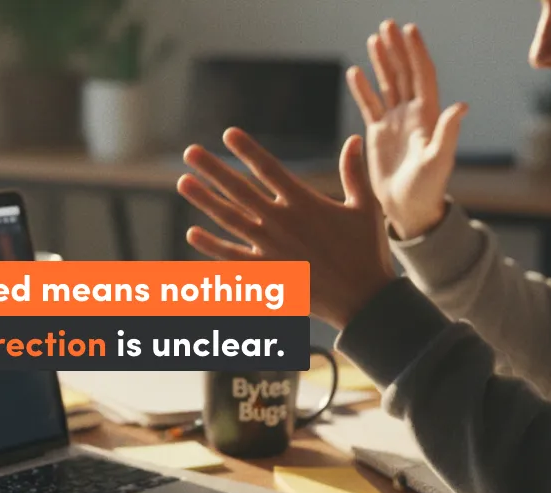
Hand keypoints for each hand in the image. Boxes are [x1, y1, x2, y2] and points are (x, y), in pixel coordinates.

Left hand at [178, 128, 396, 330]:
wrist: (363, 300)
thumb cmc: (367, 251)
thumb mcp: (365, 207)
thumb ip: (354, 172)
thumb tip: (355, 138)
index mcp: (305, 202)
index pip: (269, 169)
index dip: (247, 150)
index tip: (227, 133)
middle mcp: (282, 222)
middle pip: (239, 189)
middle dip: (213, 169)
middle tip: (190, 152)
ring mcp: (270, 248)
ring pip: (229, 219)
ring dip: (205, 200)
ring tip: (183, 182)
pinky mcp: (266, 273)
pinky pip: (232, 258)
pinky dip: (211, 246)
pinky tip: (192, 233)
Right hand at [347, 20, 468, 239]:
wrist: (409, 207)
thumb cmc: (428, 187)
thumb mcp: (439, 160)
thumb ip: (448, 132)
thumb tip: (462, 105)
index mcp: (428, 115)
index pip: (422, 75)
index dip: (416, 52)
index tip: (409, 30)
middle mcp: (412, 113)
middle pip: (404, 73)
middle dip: (397, 49)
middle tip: (387, 25)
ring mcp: (394, 121)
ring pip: (387, 84)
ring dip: (381, 61)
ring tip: (373, 38)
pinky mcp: (378, 133)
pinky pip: (369, 104)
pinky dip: (363, 88)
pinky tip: (355, 72)